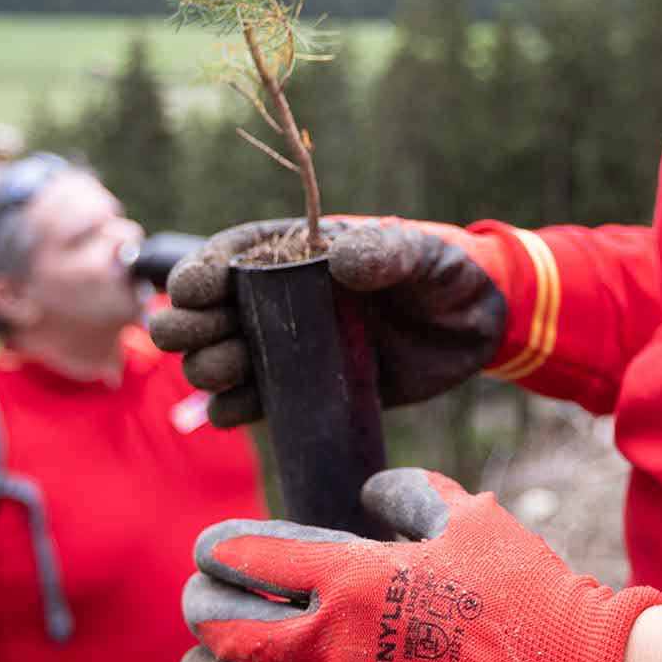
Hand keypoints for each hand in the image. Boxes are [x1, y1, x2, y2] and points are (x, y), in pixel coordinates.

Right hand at [147, 218, 508, 426]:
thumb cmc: (442, 273)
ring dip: (208, 368)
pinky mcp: (302, 391)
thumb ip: (386, 252)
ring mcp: (286, 349)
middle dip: (188, 325)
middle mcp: (276, 300)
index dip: (198, 273)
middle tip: (205, 334)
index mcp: (291, 252)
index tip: (194, 291)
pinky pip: (249, 404)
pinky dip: (230, 409)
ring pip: (216, 361)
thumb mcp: (419, 254)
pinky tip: (233, 408)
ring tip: (231, 369)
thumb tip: (339, 262)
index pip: (225, 256)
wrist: (473, 328)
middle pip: (203, 313)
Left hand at [179, 468, 661, 661]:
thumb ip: (410, 493)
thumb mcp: (469, 516)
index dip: (222, 551)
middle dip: (202, 615)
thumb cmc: (523, 590)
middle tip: (196, 606)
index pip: (256, 559)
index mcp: (353, 578)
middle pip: (232, 634)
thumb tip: (373, 491)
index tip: (209, 550)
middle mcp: (336, 646)